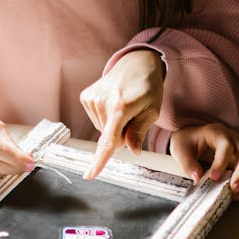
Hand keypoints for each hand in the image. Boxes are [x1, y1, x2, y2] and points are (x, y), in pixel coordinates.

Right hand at [81, 50, 165, 179]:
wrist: (136, 63)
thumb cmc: (148, 87)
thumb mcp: (152, 111)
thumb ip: (139, 132)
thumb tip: (132, 151)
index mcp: (121, 107)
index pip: (109, 140)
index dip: (100, 160)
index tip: (90, 175)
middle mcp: (102, 102)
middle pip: (110, 137)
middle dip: (122, 133)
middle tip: (133, 114)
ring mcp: (91, 98)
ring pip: (102, 130)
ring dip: (114, 125)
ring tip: (123, 106)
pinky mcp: (85, 96)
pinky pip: (96, 120)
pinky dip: (106, 117)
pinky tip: (112, 103)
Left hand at [170, 123, 238, 199]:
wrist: (192, 137)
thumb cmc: (187, 141)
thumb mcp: (180, 149)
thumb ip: (187, 163)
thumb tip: (198, 178)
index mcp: (216, 132)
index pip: (225, 146)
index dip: (222, 162)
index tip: (213, 178)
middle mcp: (232, 138)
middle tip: (233, 188)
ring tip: (236, 194)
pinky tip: (238, 193)